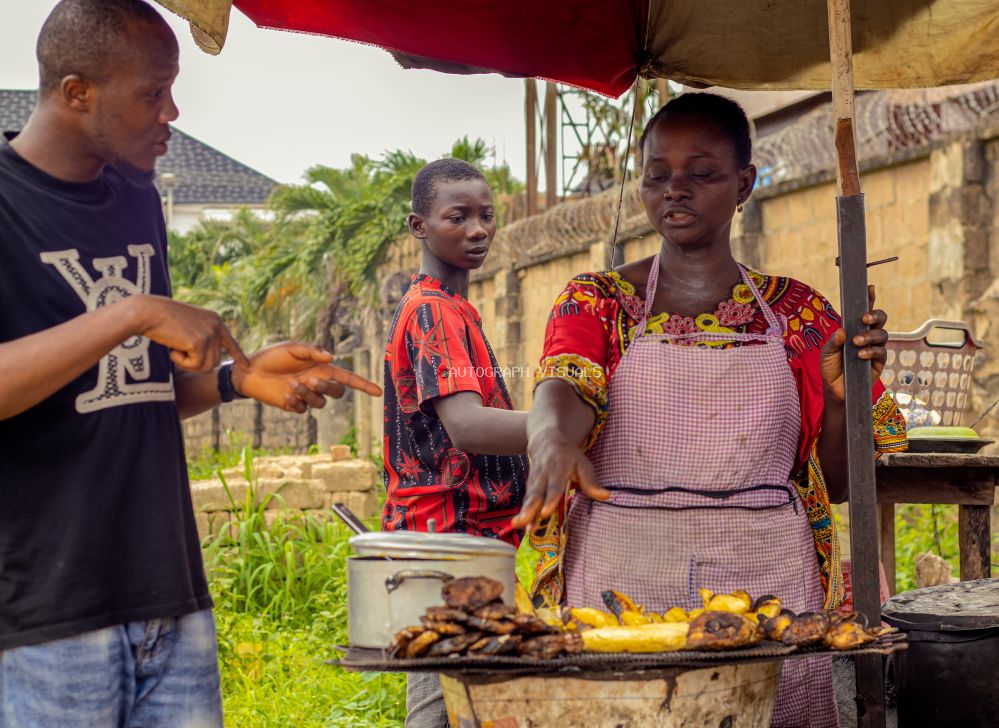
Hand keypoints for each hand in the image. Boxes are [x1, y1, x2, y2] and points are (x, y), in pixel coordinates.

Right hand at [132, 295, 248, 371]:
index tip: (248, 369)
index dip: (239, 357)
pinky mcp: (201, 342)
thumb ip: (201, 337)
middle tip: (179, 350)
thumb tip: (210, 359)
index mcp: (215, 320)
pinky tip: (173, 349)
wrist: (147, 312)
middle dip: (196, 362)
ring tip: (176, 347)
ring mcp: (210, 334)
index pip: (231, 343)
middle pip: (215, 361)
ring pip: (206, 366)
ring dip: (188, 363)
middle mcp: (217, 326)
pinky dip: (182, 362)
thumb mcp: (187, 326)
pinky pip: (195, 366)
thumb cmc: (160, 320)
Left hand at [233, 342, 381, 412]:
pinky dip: (295, 402)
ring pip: (320, 403)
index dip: (363, 385)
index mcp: (321, 368)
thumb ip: (312, 351)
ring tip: (291, 385)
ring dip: (308, 395)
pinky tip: (284, 394)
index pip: (348, 378)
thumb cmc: (271, 356)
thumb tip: (332, 357)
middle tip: (312, 380)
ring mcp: (306, 396)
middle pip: (338, 393)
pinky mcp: (293, 405)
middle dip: (328, 388)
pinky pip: (302, 410)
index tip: (378, 392)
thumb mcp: (292, 348)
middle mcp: (317, 383)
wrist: (249, 371)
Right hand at [511, 430, 608, 529]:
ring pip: (528, 497)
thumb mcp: (583, 464)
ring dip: (524, 512)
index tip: (545, 513)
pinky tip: (521, 524)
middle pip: (536, 493)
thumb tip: (606, 496)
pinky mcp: (529, 485)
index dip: (550, 500)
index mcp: (558, 468)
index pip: (554, 486)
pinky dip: (522, 511)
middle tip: (526, 522)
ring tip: (520, 525)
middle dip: (530, 509)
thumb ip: (591, 482)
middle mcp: (543, 474)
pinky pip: (526, 499)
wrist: (546, 441)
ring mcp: (534, 480)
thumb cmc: (569, 456)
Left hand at [820, 285, 887, 400]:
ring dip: (869, 335)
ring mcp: (875, 348)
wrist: (835, 389)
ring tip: (856, 342)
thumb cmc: (831, 368)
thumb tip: (842, 330)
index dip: (869, 299)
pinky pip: (881, 352)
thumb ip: (833, 342)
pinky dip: (871, 351)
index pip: (863, 311)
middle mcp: (867, 336)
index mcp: (854, 329)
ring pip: (882, 334)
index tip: (870, 288)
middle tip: (864, 318)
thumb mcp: (827, 353)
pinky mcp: (879, 361)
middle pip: (880, 319)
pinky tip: (860, 354)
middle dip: (875, 315)